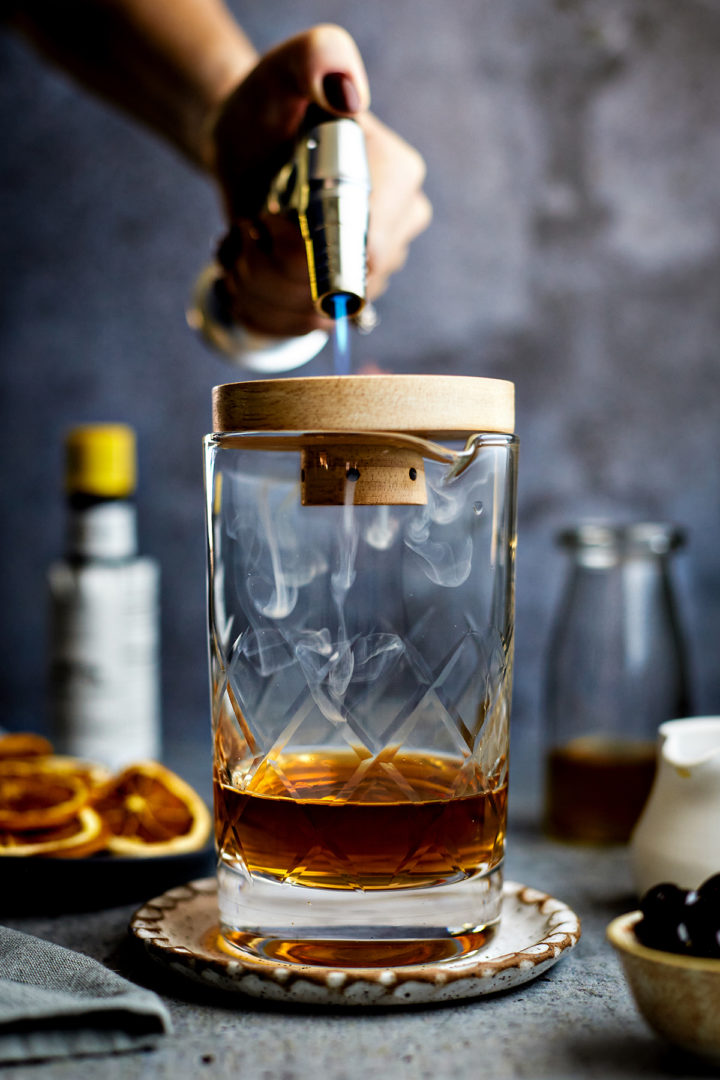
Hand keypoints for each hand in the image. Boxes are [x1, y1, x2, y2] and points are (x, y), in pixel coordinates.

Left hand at [210, 25, 431, 337]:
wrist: (244, 144)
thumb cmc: (269, 102)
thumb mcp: (289, 67)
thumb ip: (320, 58)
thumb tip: (348, 94)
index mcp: (400, 180)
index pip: (367, 251)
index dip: (307, 250)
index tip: (263, 219)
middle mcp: (397, 231)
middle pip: (340, 292)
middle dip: (276, 269)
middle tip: (245, 229)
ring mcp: (372, 272)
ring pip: (314, 317)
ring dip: (259, 286)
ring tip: (243, 242)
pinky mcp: (339, 301)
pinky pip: (300, 329)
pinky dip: (258, 305)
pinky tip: (246, 267)